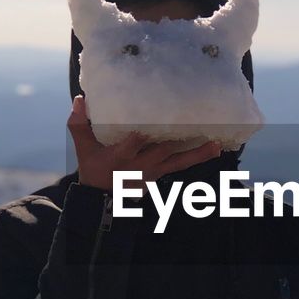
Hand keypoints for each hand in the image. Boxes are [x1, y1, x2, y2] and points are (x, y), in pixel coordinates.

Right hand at [67, 95, 222, 191]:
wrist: (102, 200)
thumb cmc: (93, 169)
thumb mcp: (83, 148)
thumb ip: (80, 125)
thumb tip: (80, 98)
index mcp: (121, 156)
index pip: (135, 142)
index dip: (147, 131)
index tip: (160, 115)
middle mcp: (141, 165)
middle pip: (164, 150)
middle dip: (181, 138)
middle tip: (200, 123)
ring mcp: (153, 172)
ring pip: (178, 162)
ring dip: (198, 154)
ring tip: (218, 145)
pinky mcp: (160, 176)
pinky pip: (180, 167)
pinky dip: (196, 159)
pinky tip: (214, 149)